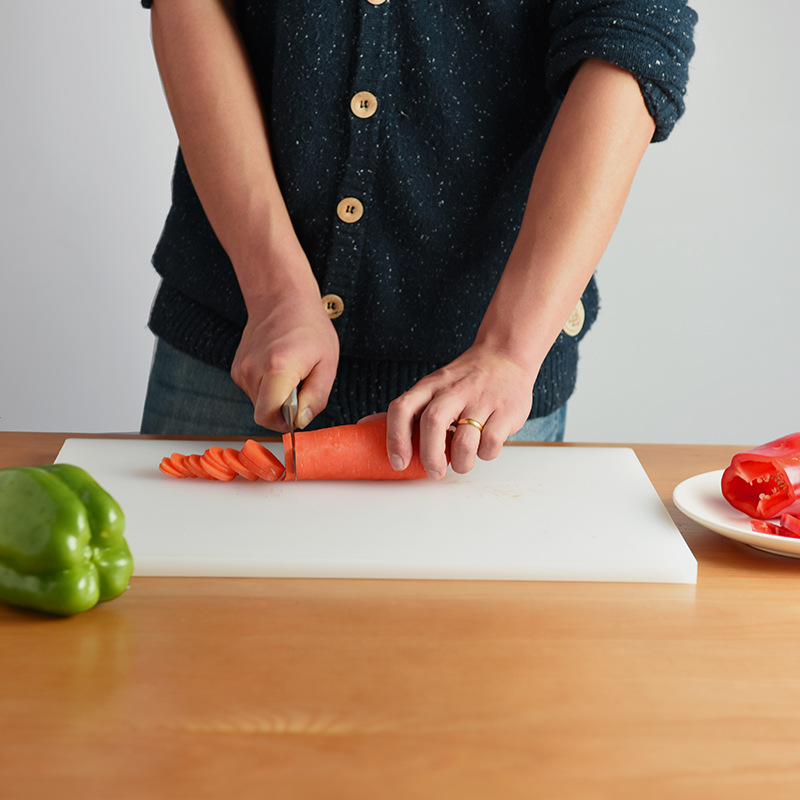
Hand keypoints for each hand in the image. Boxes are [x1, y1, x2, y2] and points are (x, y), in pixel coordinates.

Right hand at [231, 291, 338, 431]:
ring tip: (290, 373)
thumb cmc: (309, 328)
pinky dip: (267, 388)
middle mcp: (253, 370)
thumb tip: (301, 421)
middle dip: (283, 410)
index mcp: (278, 368)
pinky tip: (278, 368)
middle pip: (263, 413)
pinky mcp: (237, 369)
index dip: (286, 422)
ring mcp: (241, 369)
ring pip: (259, 404)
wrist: (282, 300)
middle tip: (300, 386)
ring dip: (276, 397)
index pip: (268, 417)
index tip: (299, 409)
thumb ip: (316, 397)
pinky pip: (254, 392)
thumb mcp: (327, 364)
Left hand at [385, 344, 535, 478]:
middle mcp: (453, 391)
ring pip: (464, 440)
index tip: (398, 463)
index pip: (402, 408)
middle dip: (429, 456)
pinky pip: (490, 443)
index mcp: (430, 386)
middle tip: (433, 472)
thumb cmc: (463, 380)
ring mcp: (481, 400)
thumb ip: (405, 410)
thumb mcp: (431, 387)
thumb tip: (366, 427)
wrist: (506, 355)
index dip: (395, 438)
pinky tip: (482, 448)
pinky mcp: (505, 411)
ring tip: (460, 463)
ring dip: (459, 462)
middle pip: (432, 423)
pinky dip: (485, 454)